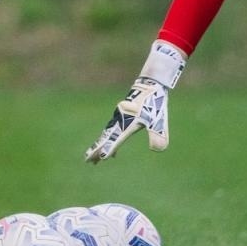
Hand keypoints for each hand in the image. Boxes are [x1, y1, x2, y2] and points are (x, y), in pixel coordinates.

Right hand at [86, 40, 186, 163]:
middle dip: (97, 149)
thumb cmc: (154, 103)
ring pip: (106, 135)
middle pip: (105, 137)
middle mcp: (119, 121)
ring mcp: (118, 118)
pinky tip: (115, 154)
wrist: (150, 85)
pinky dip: (108, 142)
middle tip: (88, 161)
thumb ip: (158, 134)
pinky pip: (111, 132)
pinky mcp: (120, 117)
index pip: (116, 139)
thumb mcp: (158, 120)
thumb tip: (158, 150)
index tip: (101, 157)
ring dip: (101, 146)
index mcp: (127, 123)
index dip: (109, 148)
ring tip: (95, 160)